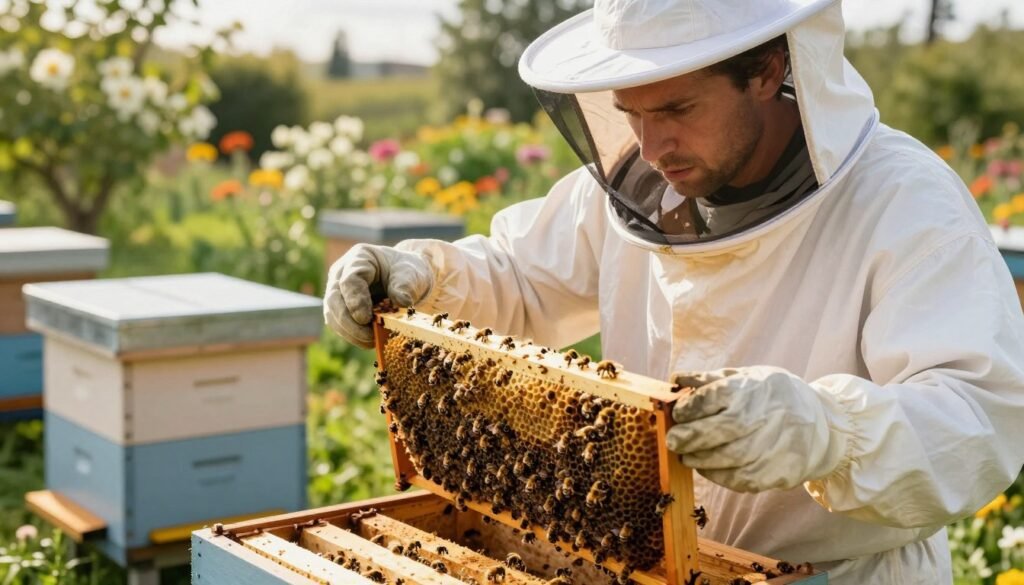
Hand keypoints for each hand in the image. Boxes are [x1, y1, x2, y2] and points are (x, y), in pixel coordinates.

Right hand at [323, 244, 433, 347]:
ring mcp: (337, 291)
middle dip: (349, 322)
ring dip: (349, 332)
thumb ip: (406, 285)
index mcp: (359, 258)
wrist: (404, 279)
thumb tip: (402, 302)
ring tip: (371, 341)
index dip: (355, 300)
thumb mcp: (411, 273)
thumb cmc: (406, 272)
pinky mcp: (339, 308)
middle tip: (368, 337)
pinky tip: (368, 341)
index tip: (366, 319)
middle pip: (334, 299)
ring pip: (332, 314)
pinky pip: (339, 324)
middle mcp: (341, 273)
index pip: (350, 280)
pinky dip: (352, 335)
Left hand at [666, 366, 848, 492]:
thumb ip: (710, 380)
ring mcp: (776, 446)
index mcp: (754, 388)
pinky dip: (720, 476)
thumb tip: (675, 379)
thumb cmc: (775, 397)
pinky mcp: (781, 472)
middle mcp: (767, 416)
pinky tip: (710, 469)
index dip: (690, 408)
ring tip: (688, 457)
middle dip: (690, 438)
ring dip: (701, 460)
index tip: (677, 415)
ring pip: (730, 458)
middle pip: (721, 430)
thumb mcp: (748, 377)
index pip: (715, 397)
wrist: (824, 425)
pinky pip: (743, 479)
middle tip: (672, 442)